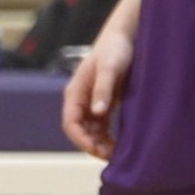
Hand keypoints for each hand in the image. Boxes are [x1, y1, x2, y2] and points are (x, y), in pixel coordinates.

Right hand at [60, 24, 133, 159]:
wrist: (124, 37)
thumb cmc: (115, 49)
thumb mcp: (110, 68)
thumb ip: (103, 89)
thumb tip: (97, 112)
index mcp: (75, 92)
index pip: (71, 123)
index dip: (81, 139)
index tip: (95, 150)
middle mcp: (80, 100)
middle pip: (79, 130)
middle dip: (91, 145)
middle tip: (110, 157)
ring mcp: (90, 103)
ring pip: (90, 131)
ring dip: (99, 144)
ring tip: (116, 155)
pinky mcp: (102, 104)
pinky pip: (100, 127)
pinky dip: (106, 138)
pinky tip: (118, 145)